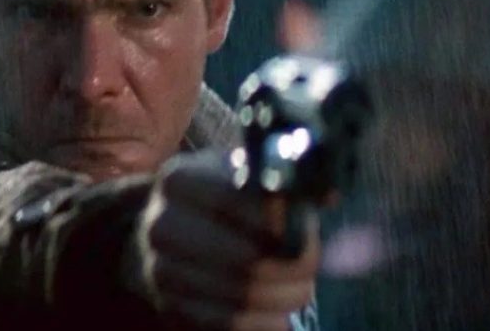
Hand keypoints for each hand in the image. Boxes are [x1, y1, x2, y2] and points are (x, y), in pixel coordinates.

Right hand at [136, 151, 319, 329]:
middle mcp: (162, 225)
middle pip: (246, 256)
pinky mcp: (172, 308)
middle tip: (314, 263)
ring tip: (302, 287)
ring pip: (244, 295)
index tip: (309, 225)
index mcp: (180, 180)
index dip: (281, 218)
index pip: (238, 203)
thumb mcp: (243, 173)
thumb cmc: (221, 195)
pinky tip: (281, 314)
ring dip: (285, 295)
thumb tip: (328, 196)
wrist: (172, 229)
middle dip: (293, 264)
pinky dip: (265, 322)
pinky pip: (230, 325)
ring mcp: (161, 271)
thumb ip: (284, 179)